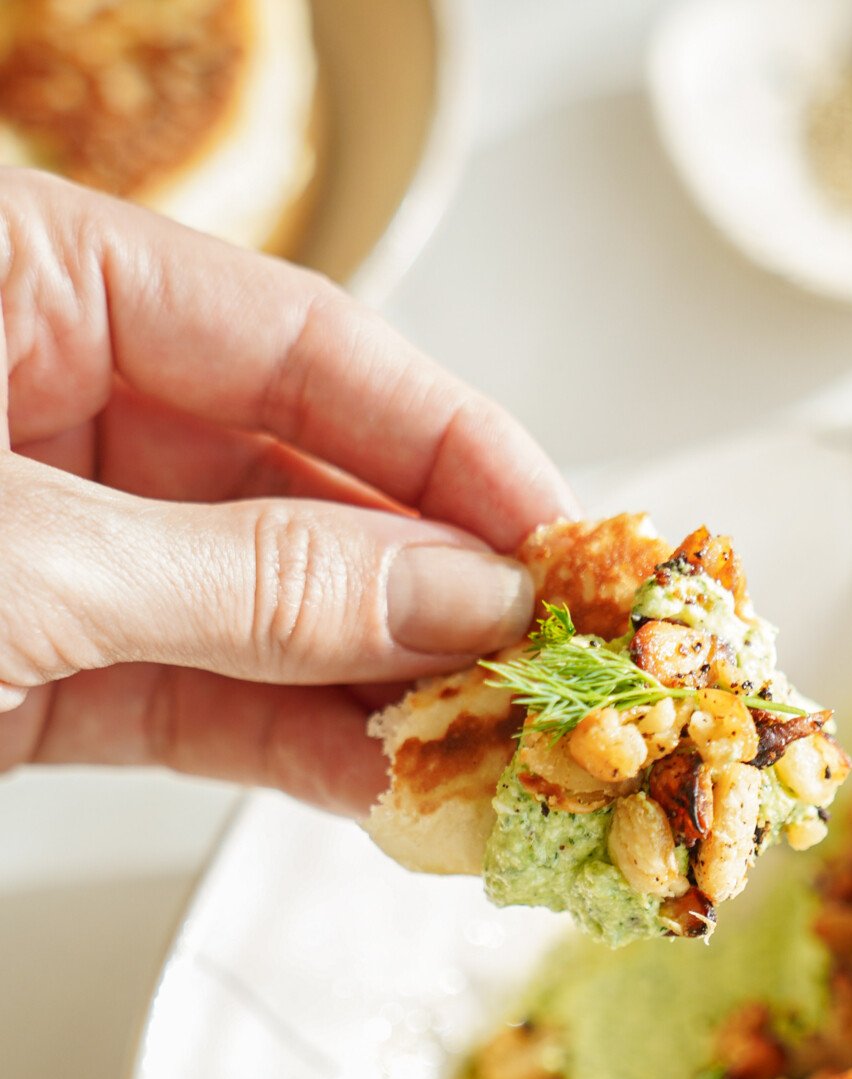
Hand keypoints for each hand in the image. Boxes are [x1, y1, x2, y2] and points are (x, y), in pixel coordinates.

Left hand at [0, 171, 575, 812]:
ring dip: (377, 689)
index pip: (296, 342)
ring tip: (489, 743)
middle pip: (297, 481)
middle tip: (547, 659)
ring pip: (257, 609)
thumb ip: (247, 581)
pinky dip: (288, 749)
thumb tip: (451, 596)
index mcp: (28, 283)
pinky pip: (192, 700)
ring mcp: (50, 546)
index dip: (447, 443)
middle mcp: (47, 400)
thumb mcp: (28, 560)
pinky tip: (382, 783)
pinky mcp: (32, 674)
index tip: (559, 536)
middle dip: (426, 586)